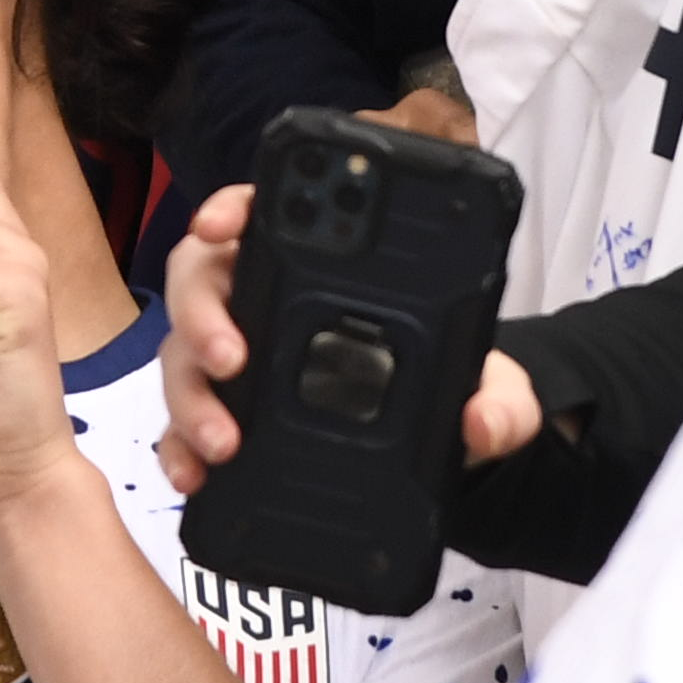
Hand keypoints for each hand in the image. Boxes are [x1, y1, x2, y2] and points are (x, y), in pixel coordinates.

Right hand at [151, 180, 541, 500]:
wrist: (439, 452)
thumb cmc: (451, 389)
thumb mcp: (494, 390)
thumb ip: (502, 401)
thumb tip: (483, 421)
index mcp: (320, 268)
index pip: (263, 215)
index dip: (233, 206)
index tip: (218, 222)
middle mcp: (265, 302)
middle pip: (202, 282)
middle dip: (203, 314)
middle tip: (230, 356)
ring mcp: (239, 361)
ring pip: (185, 356)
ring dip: (193, 395)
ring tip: (224, 440)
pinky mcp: (228, 418)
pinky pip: (183, 428)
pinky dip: (179, 450)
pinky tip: (194, 476)